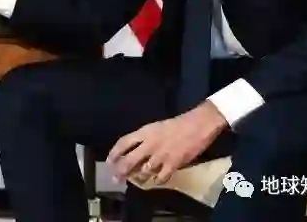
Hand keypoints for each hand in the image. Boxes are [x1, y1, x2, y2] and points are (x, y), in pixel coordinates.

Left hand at [107, 101, 227, 184]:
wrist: (197, 124)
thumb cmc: (177, 124)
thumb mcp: (155, 127)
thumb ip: (145, 138)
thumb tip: (135, 150)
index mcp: (144, 132)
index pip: (123, 143)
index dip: (114, 153)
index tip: (109, 161)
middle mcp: (149, 144)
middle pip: (129, 160)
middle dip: (121, 171)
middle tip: (116, 178)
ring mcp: (161, 155)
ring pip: (144, 171)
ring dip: (138, 177)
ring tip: (136, 180)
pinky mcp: (173, 163)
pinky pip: (161, 177)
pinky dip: (157, 181)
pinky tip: (155, 181)